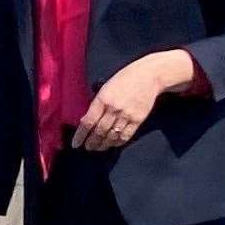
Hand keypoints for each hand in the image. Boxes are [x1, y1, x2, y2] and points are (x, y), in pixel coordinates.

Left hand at [72, 49, 194, 151]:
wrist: (148, 76)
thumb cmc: (124, 79)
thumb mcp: (105, 88)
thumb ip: (97, 104)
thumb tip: (87, 121)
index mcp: (102, 99)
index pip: (88, 122)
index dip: (80, 136)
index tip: (76, 144)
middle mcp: (113, 109)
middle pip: (99, 132)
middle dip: (91, 142)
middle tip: (88, 147)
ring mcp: (126, 115)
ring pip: (111, 136)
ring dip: (103, 145)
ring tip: (98, 148)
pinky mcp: (138, 120)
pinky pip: (125, 136)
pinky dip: (117, 142)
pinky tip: (113, 144)